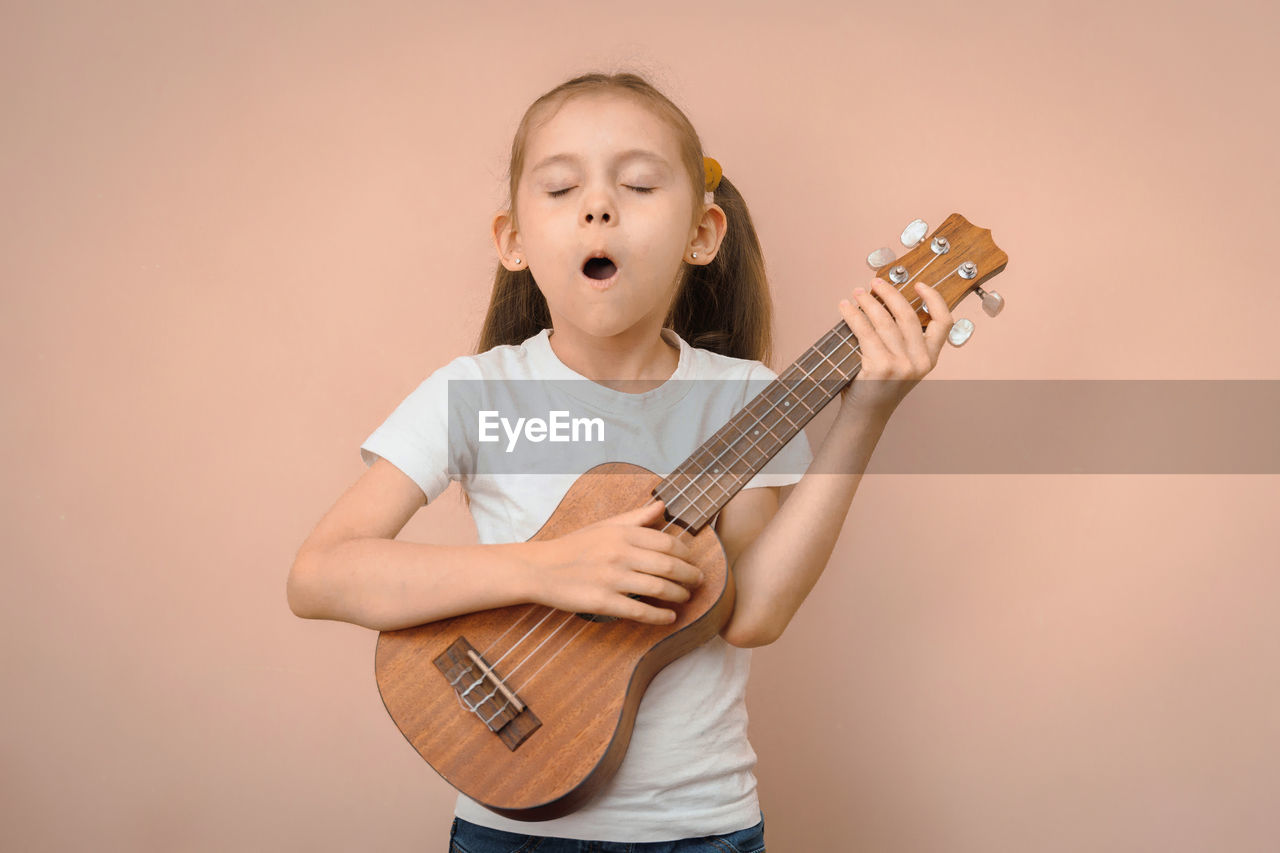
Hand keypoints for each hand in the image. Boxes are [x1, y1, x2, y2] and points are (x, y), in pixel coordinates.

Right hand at [527, 500, 702, 624]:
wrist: (541, 568)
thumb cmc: (575, 546)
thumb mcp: (604, 525)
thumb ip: (636, 517)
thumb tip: (663, 506)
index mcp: (622, 533)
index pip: (667, 542)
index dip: (686, 554)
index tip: (692, 561)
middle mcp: (620, 554)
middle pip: (669, 566)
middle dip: (690, 576)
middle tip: (699, 581)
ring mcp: (612, 579)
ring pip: (659, 589)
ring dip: (679, 595)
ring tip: (685, 598)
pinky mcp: (603, 602)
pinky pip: (640, 611)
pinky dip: (660, 616)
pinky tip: (669, 617)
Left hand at [837, 276, 952, 419]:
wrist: (865, 416)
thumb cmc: (877, 386)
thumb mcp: (900, 363)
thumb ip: (901, 339)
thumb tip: (881, 301)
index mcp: (930, 358)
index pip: (944, 322)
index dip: (934, 299)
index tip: (919, 285)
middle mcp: (920, 361)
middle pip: (908, 315)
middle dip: (890, 293)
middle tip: (875, 283)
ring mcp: (902, 365)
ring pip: (884, 321)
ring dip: (868, 302)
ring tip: (856, 293)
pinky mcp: (881, 367)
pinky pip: (865, 331)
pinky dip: (853, 315)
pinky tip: (845, 307)